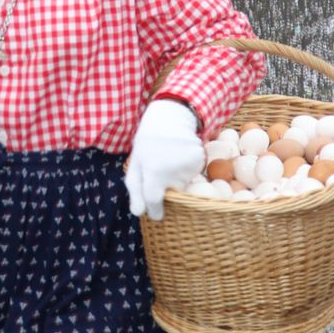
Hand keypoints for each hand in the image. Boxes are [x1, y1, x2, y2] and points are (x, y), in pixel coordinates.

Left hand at [125, 99, 203, 221]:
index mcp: (152, 171)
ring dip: (176, 178)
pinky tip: (180, 156)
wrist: (171, 118)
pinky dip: (186, 170)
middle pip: (171, 194)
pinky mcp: (199, 162)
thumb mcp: (135, 161)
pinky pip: (192, 176)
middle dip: (166, 189)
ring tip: (170, 159)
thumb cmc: (148, 142)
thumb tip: (138, 213)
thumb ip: (135, 188)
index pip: (153, 201)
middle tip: (161, 170)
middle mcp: (172, 172)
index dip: (155, 211)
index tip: (156, 214)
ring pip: (183, 185)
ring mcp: (187, 167)